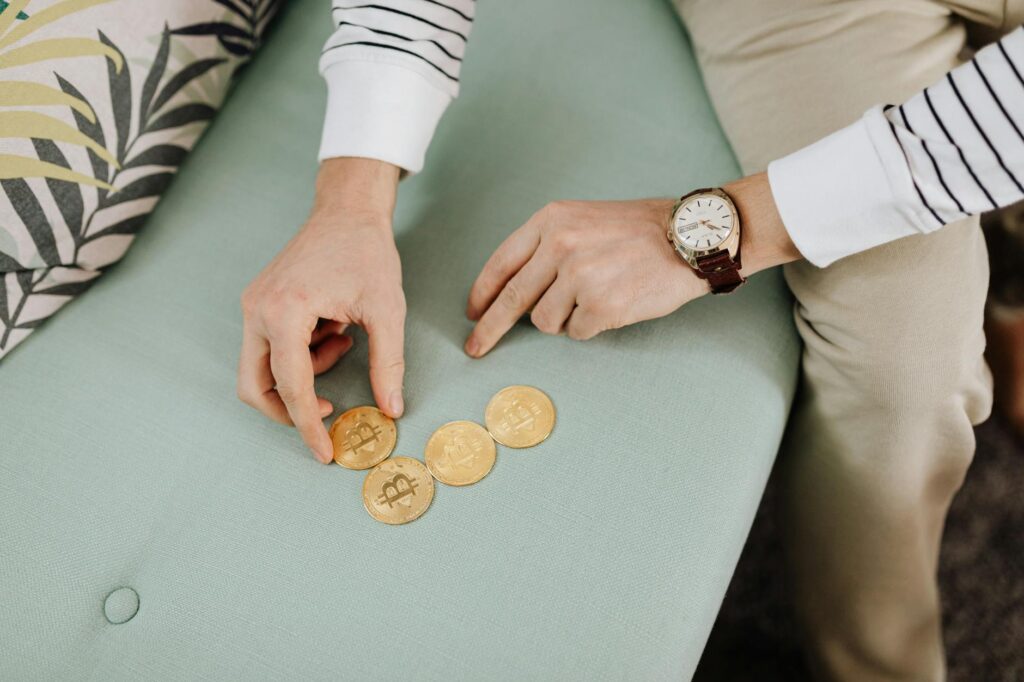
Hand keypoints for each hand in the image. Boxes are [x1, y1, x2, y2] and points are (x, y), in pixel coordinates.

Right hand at [238, 158, 405, 462]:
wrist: (348, 210)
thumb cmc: (368, 253)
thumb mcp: (387, 310)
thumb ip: (388, 363)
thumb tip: (392, 410)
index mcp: (285, 311)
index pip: (291, 387)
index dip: (308, 426)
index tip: (325, 454)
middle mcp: (257, 310)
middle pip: (256, 387)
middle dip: (289, 411)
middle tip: (330, 416)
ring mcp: (253, 306)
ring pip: (261, 370)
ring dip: (300, 377)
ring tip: (342, 345)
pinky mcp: (259, 303)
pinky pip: (270, 349)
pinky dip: (299, 357)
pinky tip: (332, 333)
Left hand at [464, 198, 701, 354]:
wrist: (690, 237)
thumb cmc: (639, 230)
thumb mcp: (584, 219)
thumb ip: (547, 246)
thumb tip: (514, 289)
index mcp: (551, 221)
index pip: (502, 263)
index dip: (482, 293)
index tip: (471, 313)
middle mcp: (560, 247)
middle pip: (512, 300)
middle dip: (490, 329)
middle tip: (475, 348)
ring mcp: (580, 278)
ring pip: (546, 321)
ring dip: (564, 319)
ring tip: (596, 295)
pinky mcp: (601, 306)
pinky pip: (577, 332)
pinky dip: (590, 326)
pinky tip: (612, 304)